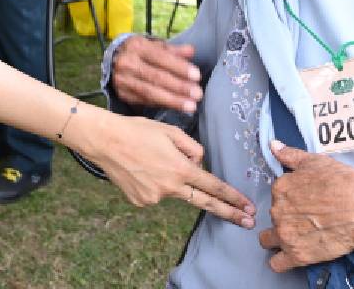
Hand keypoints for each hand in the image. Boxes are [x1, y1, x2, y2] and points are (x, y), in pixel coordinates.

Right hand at [81, 110, 255, 227]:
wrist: (105, 141)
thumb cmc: (138, 131)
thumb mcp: (171, 131)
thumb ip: (192, 148)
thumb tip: (199, 164)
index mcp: (180, 168)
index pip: (213, 186)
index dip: (233, 196)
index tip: (248, 206)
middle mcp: (169, 188)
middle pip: (205, 203)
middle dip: (229, 213)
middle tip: (249, 222)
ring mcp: (154, 198)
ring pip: (175, 191)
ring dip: (174, 181)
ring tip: (152, 160)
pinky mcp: (141, 202)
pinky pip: (158, 193)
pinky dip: (156, 183)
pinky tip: (143, 169)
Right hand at [112, 36, 202, 112]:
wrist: (114, 61)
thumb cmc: (140, 52)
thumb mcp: (155, 45)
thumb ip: (173, 50)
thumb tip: (191, 51)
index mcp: (137, 46)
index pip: (161, 57)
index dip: (179, 68)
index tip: (197, 76)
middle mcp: (127, 63)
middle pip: (156, 77)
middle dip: (179, 87)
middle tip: (197, 95)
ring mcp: (123, 80)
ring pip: (151, 93)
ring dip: (173, 101)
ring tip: (191, 106)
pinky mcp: (123, 94)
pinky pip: (145, 101)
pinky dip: (163, 105)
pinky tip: (176, 107)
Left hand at [258, 141, 353, 271]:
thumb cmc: (345, 185)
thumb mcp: (316, 161)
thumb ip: (291, 155)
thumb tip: (274, 146)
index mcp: (281, 188)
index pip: (277, 193)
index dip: (291, 196)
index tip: (303, 199)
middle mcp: (278, 211)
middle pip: (274, 215)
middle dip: (286, 216)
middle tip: (306, 216)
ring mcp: (285, 234)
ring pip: (268, 239)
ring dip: (277, 238)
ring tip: (294, 235)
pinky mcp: (296, 255)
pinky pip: (277, 263)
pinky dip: (282, 260)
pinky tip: (291, 254)